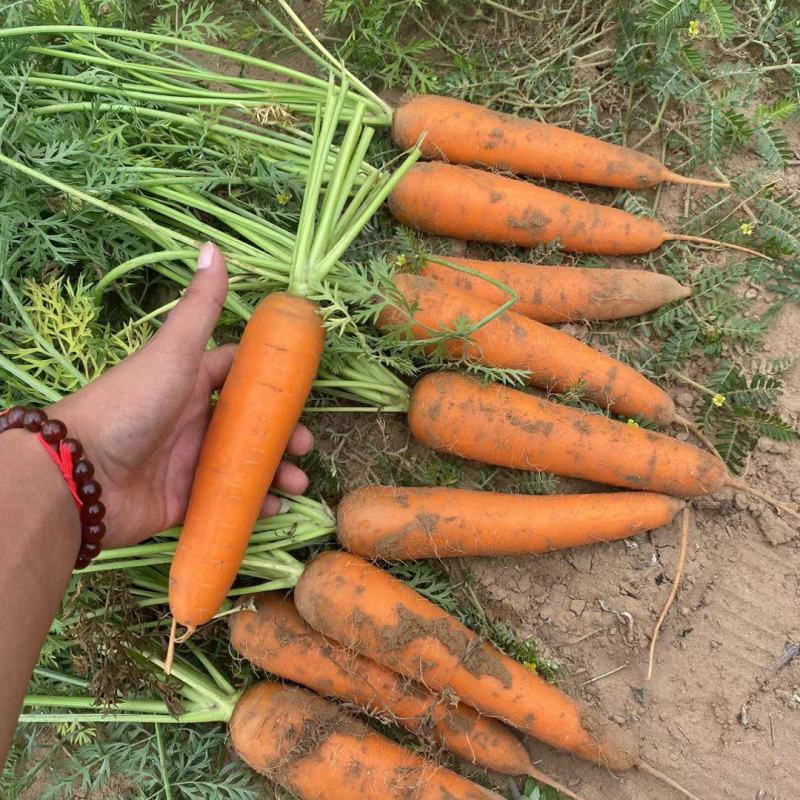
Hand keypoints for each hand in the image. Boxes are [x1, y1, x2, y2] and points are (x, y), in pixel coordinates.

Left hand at [51, 243, 311, 548]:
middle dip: (282, 435)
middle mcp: (193, 420)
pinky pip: (227, 502)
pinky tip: (274, 507)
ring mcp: (188, 462)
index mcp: (192, 383)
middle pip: (251, 426)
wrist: (82, 474)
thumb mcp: (172, 352)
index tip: (301, 393)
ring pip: (245, 466)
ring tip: (297, 484)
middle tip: (303, 446)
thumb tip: (213, 246)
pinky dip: (253, 505)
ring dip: (275, 472)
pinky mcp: (183, 501)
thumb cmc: (132, 404)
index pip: (239, 377)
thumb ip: (199, 307)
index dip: (271, 384)